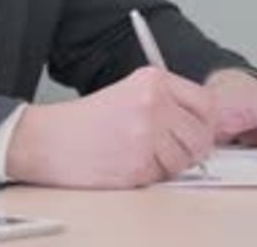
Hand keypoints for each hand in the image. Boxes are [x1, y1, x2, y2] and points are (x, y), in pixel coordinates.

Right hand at [6, 66, 214, 187]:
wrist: (50, 139)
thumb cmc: (87, 119)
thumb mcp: (129, 91)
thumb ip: (167, 101)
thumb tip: (203, 123)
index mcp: (153, 80)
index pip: (205, 103)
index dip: (205, 122)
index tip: (200, 130)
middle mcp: (153, 103)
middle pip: (201, 135)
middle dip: (193, 148)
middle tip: (176, 149)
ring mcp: (147, 135)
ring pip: (185, 160)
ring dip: (170, 164)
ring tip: (144, 154)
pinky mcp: (138, 165)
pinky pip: (163, 177)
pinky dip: (151, 175)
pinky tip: (129, 162)